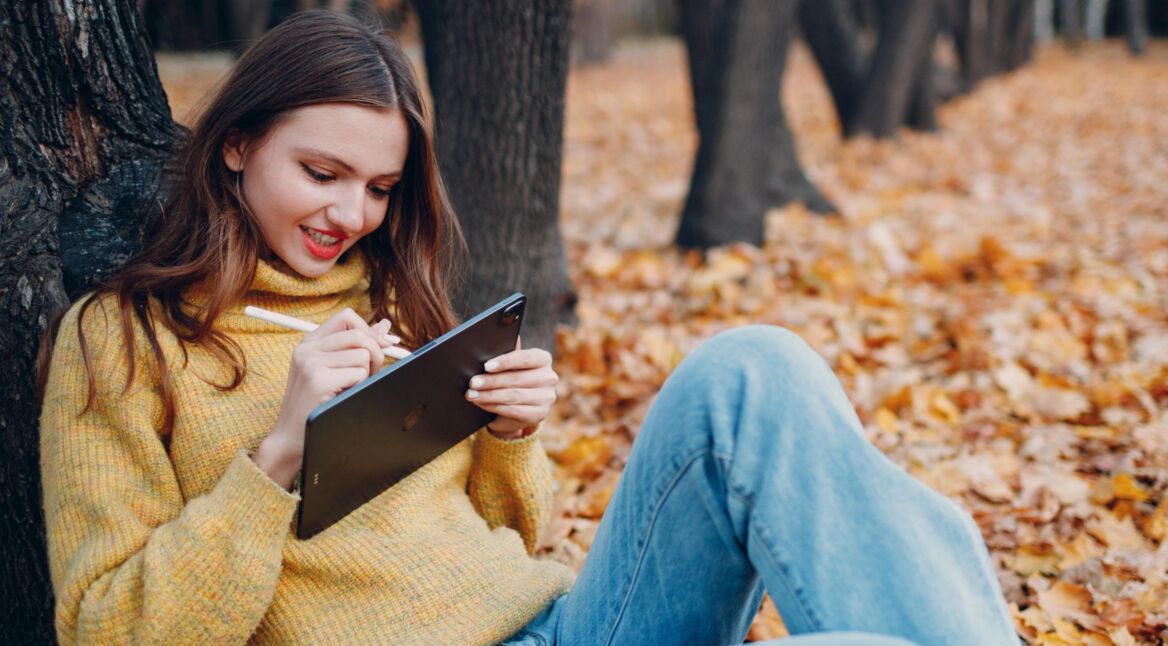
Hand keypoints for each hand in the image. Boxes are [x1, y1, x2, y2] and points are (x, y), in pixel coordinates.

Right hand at [254, 308, 403, 488]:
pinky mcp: (318, 379)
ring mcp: (311, 362)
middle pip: (359, 334)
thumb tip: (385, 326)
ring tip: (348, 388)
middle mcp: (308, 348)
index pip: (347, 318)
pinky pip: (359, 374)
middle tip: (368, 373)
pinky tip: (342, 397)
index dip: (369, 330)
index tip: (379, 346)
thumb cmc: (315, 405)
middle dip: (375, 353)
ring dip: (365, 374)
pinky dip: (359, 387)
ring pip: (363, 355)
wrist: (290, 438)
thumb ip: (357, 346)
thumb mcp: (334, 369)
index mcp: (310, 342)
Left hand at [466, 336, 556, 438]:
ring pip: (513, 395)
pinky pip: (513, 410)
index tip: (487, 366)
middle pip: (517, 378)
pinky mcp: (539, 415)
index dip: (506, 362)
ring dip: (489, 395)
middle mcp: (549, 377)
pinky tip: (481, 404)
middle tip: (473, 382)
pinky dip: (493, 406)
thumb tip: (496, 336)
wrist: (515, 410)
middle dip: (491, 381)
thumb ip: (506, 354)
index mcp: (543, 359)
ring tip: (472, 394)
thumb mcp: (509, 366)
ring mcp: (546, 398)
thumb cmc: (510, 381)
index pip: (526, 358)